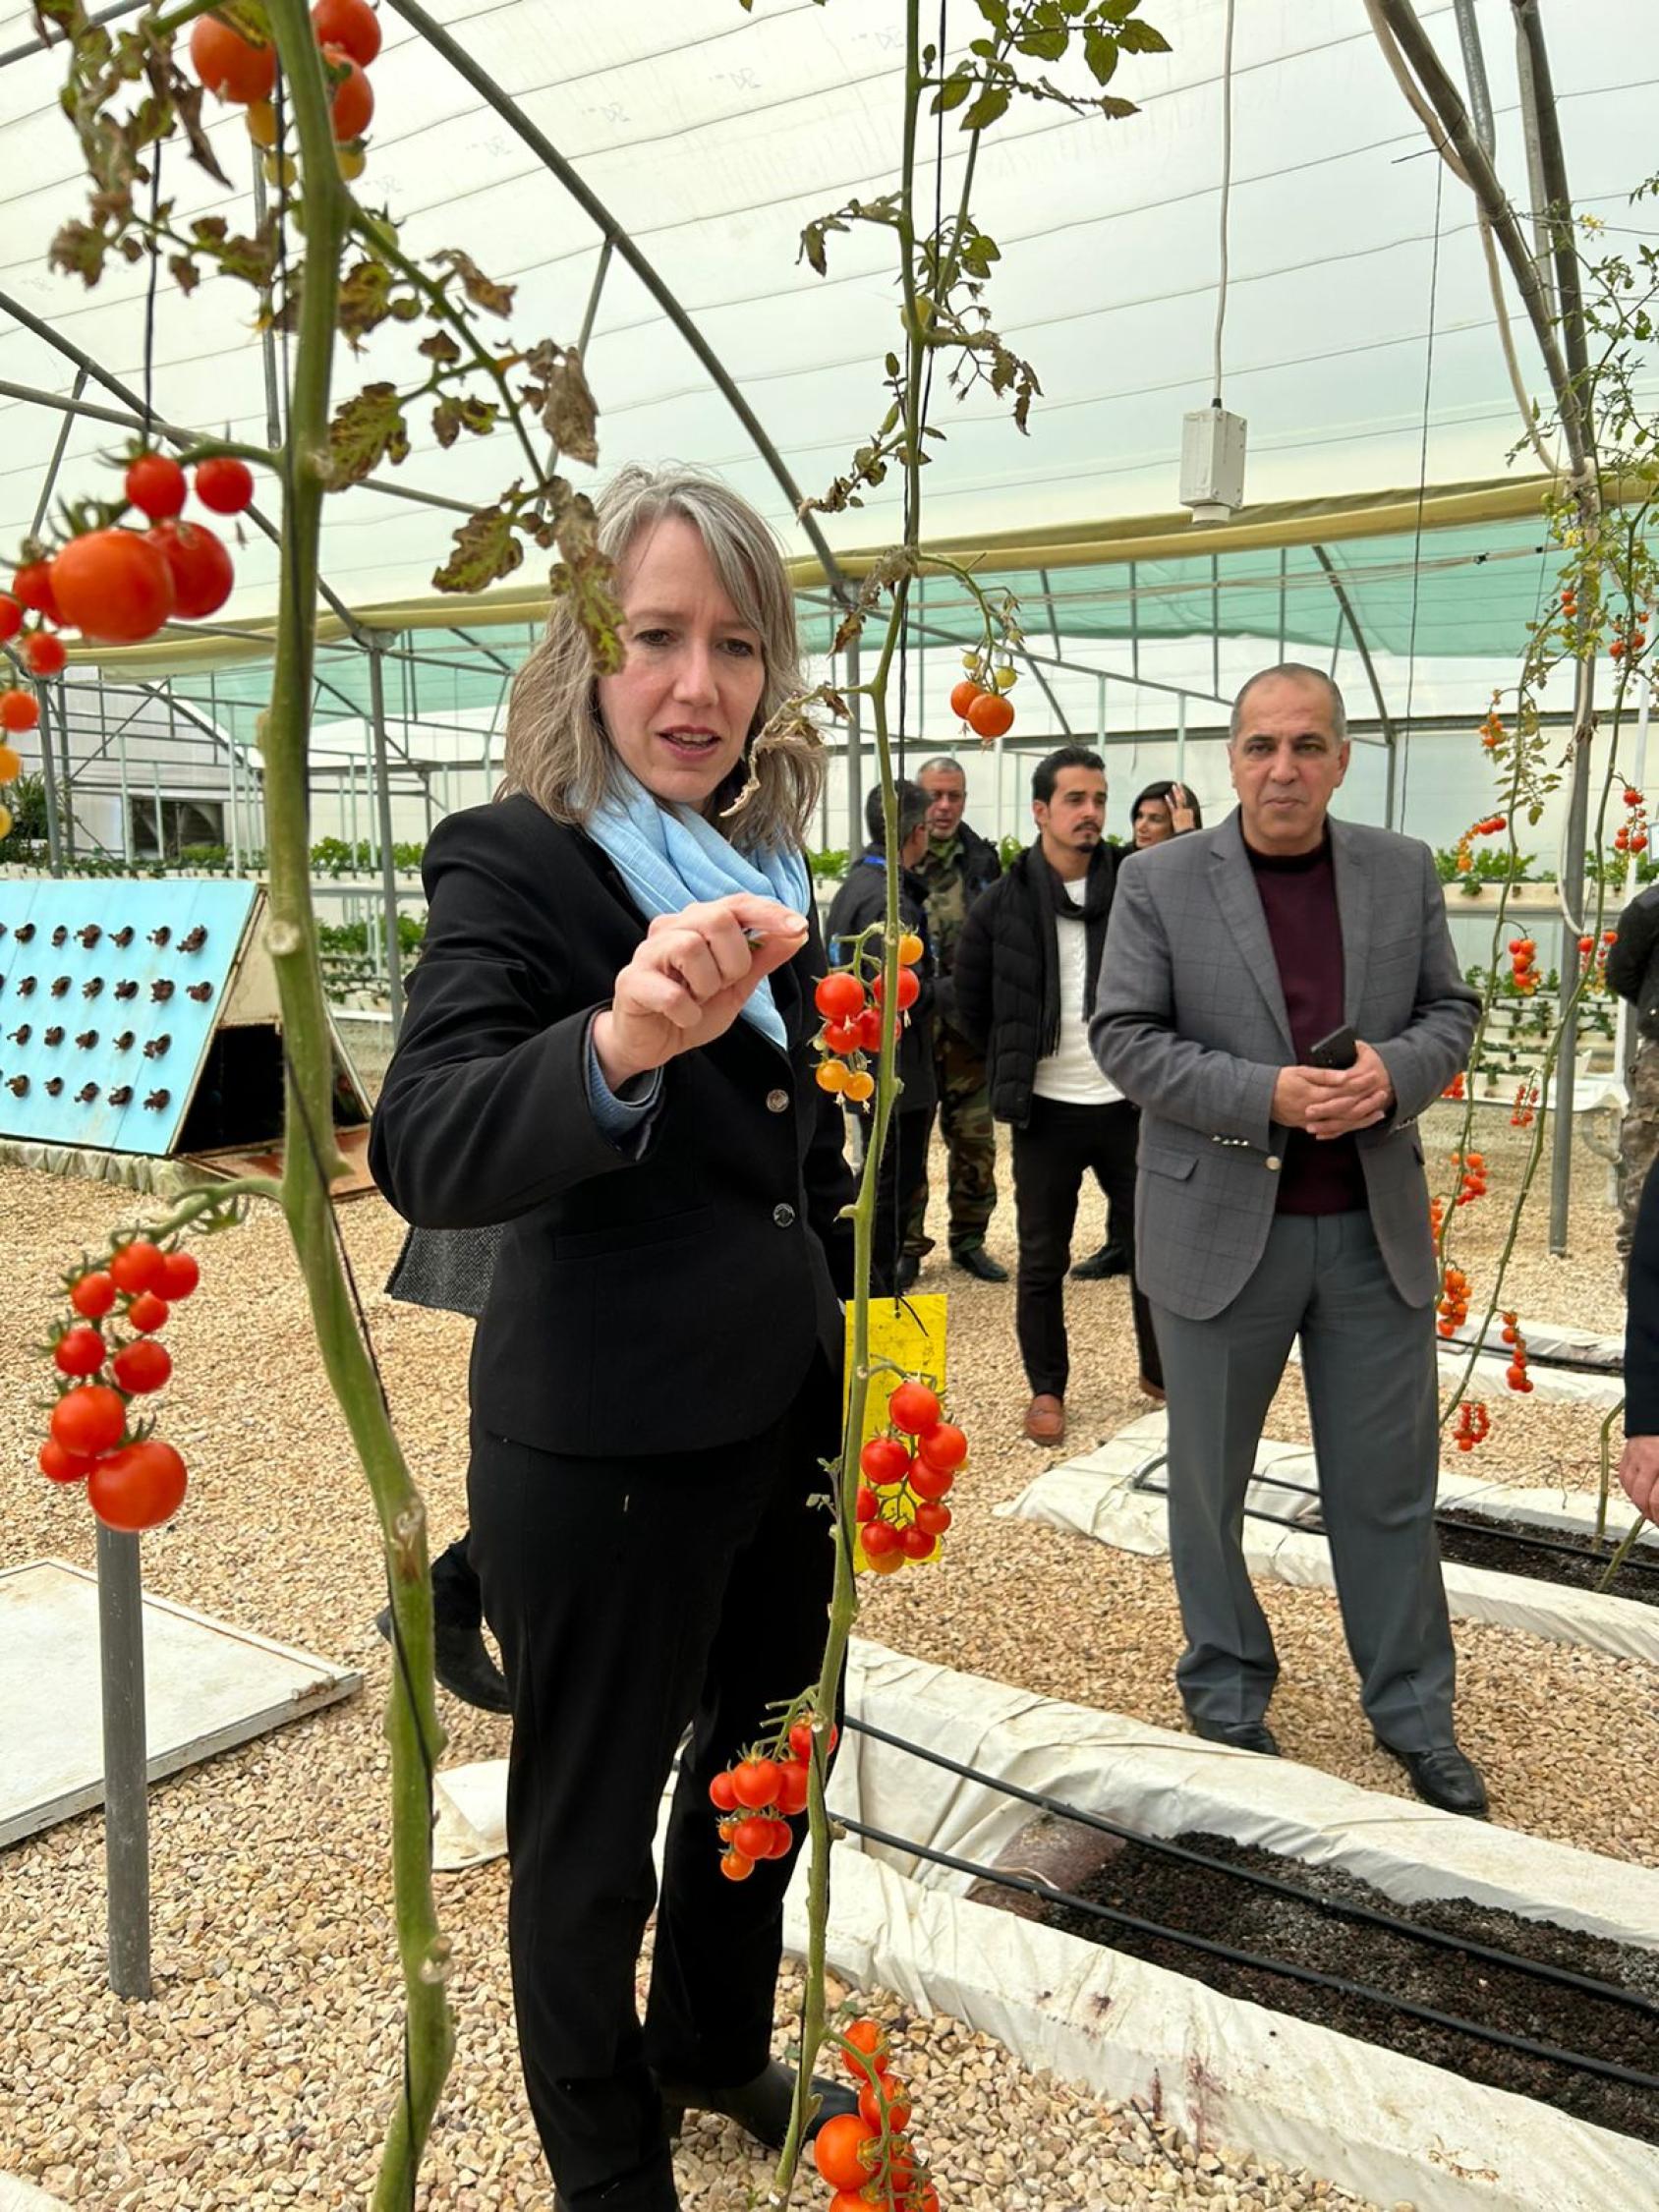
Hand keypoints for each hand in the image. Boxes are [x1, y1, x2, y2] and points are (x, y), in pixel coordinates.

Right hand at [592, 894, 808, 1086]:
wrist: (652, 1043)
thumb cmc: (691, 1009)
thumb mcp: (737, 986)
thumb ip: (762, 958)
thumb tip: (796, 933)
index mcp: (699, 924)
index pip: (738, 904)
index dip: (770, 913)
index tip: (798, 928)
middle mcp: (672, 928)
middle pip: (717, 919)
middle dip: (733, 960)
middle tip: (723, 985)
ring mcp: (648, 953)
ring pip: (691, 947)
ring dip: (707, 985)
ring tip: (698, 999)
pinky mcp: (631, 982)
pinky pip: (671, 993)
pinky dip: (687, 1012)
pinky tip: (683, 1016)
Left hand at [1168, 781, 1196, 833]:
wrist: (1187, 835)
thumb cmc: (1187, 833)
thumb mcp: (1189, 828)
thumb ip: (1186, 824)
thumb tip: (1186, 826)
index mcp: (1190, 813)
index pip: (1186, 804)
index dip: (1183, 798)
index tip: (1181, 794)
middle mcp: (1186, 811)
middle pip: (1184, 798)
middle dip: (1181, 790)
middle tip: (1179, 783)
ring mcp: (1181, 812)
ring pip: (1179, 799)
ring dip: (1176, 792)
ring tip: (1174, 786)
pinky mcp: (1176, 815)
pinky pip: (1172, 806)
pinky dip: (1169, 801)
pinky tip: (1166, 795)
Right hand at [1272, 1040, 1393, 1138]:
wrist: (1261, 1099)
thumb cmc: (1280, 1081)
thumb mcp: (1300, 1072)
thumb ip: (1324, 1075)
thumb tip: (1345, 1076)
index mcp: (1315, 1094)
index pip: (1345, 1089)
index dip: (1361, 1082)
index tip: (1374, 1075)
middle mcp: (1317, 1111)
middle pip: (1349, 1107)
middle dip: (1368, 1100)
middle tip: (1383, 1092)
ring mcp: (1314, 1121)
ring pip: (1345, 1122)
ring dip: (1364, 1117)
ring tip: (1380, 1110)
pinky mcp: (1310, 1126)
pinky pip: (1335, 1130)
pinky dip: (1350, 1127)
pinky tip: (1361, 1122)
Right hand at [1617, 1434, 1658, 1517]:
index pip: (1657, 1501)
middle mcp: (1648, 1461)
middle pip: (1643, 1499)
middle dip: (1652, 1515)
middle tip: (1658, 1520)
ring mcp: (1635, 1456)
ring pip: (1631, 1490)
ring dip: (1640, 1505)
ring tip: (1650, 1511)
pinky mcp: (1626, 1452)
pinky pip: (1623, 1478)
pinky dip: (1630, 1490)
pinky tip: (1639, 1495)